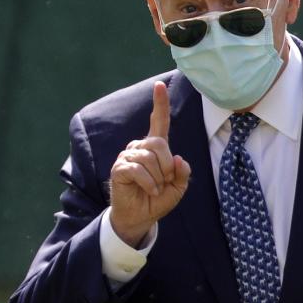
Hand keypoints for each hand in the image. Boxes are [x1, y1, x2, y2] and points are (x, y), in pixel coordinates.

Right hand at [109, 81, 191, 246]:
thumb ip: (183, 173)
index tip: (159, 85)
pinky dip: (150, 183)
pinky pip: (138, 169)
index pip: (158, 122)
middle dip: (168, 166)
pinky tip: (149, 190)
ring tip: (155, 188)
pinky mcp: (119, 168)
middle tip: (165, 181)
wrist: (141, 217)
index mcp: (156, 148)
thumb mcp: (178, 187)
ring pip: (150, 157)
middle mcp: (140, 147)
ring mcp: (128, 156)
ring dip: (159, 178)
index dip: (160, 104)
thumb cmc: (158, 199)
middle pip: (159, 143)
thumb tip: (179, 159)